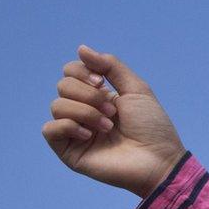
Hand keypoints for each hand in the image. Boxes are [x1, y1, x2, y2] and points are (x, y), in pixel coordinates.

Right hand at [41, 46, 186, 198]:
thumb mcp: (136, 88)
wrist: (158, 160)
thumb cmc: (152, 127)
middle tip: (112, 111)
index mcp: (97, 96)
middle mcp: (83, 111)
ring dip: (86, 112)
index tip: (103, 84)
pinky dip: (69, 126)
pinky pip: (49, 130)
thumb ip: (110, 67)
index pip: (71, 72)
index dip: (82, 72)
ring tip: (108, 127)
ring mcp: (75, 131)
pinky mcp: (69, 151)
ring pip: (56, 105)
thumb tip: (81, 48)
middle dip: (88, 95)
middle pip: (63, 86)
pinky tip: (91, 136)